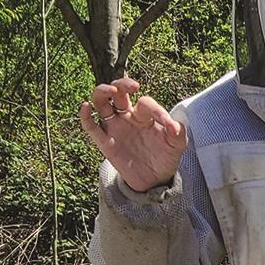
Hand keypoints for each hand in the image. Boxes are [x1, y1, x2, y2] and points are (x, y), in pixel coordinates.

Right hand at [79, 76, 185, 193]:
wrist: (154, 180)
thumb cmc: (165, 157)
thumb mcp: (177, 147)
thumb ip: (178, 134)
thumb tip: (174, 126)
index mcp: (145, 114)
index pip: (146, 103)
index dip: (157, 111)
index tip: (168, 126)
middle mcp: (128, 116)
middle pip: (119, 91)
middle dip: (123, 84)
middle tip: (133, 86)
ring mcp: (115, 127)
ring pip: (101, 102)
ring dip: (102, 92)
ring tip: (110, 91)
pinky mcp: (105, 142)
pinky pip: (91, 126)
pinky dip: (85, 116)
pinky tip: (85, 107)